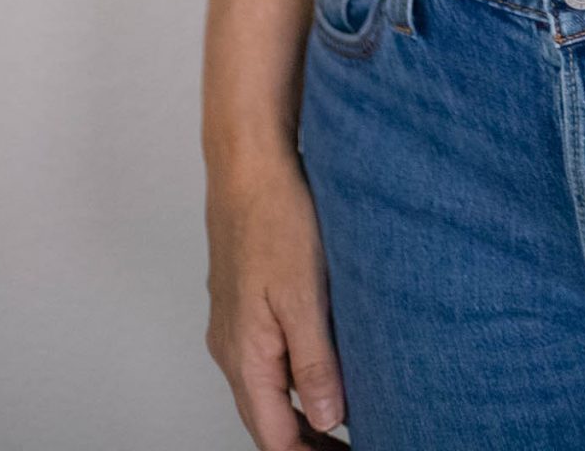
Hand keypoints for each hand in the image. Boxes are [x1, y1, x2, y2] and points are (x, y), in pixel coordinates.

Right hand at [205, 148, 346, 445]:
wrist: (249, 162)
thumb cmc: (276, 219)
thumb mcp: (305, 296)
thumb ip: (315, 363)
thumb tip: (329, 421)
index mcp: (245, 356)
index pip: (274, 436)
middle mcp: (231, 348)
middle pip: (267, 418)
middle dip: (307, 440)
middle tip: (352, 445)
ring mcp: (234, 323)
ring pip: (266, 387)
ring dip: (301, 409)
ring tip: (347, 416)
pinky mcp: (243, 300)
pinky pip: (266, 355)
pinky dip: (293, 375)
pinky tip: (322, 363)